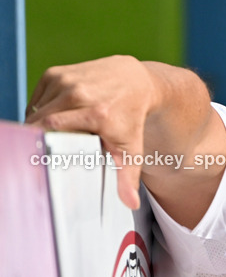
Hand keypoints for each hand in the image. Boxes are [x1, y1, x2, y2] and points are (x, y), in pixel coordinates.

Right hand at [25, 55, 156, 208]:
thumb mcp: (132, 148)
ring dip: (38, 121)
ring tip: (55, 132)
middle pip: (40, 119)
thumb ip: (128, 176)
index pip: (52, 128)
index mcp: (97, 113)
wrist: (137, 82)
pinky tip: (56, 114)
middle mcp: (81, 93)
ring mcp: (68, 80)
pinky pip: (38, 96)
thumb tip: (131, 203)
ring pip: (37, 108)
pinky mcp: (58, 73)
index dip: (42, 141)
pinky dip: (40, 108)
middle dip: (38, 135)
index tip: (42, 154)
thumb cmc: (131, 118)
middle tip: (45, 148)